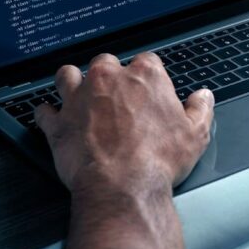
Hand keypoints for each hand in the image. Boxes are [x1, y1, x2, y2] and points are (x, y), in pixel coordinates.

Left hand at [35, 52, 214, 193]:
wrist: (123, 187)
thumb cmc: (158, 160)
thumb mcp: (196, 135)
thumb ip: (200, 109)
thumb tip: (203, 97)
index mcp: (145, 77)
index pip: (147, 61)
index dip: (148, 76)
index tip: (149, 91)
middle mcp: (109, 79)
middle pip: (105, 63)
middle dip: (110, 77)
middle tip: (116, 96)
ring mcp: (79, 99)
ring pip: (68, 76)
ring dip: (72, 83)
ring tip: (79, 94)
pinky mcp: (58, 123)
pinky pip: (44, 111)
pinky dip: (48, 115)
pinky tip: (53, 119)